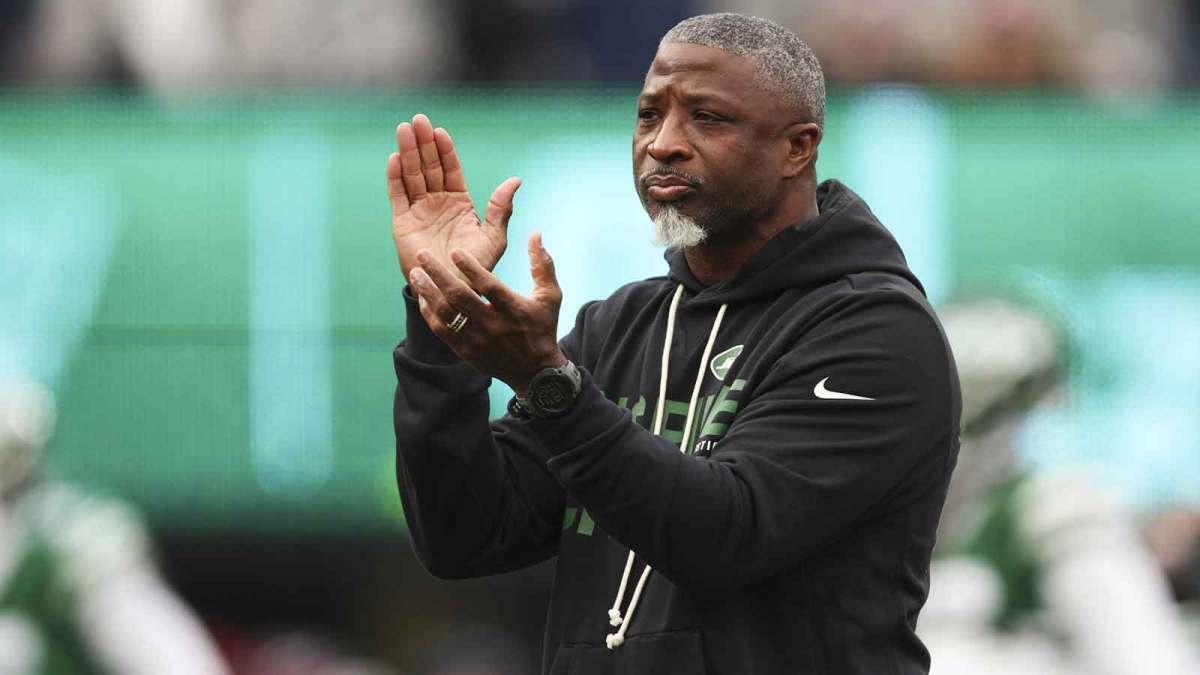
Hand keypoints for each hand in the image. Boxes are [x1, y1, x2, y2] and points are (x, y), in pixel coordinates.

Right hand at [387, 113, 520, 279]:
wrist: (453, 291)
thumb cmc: (476, 268)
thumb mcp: (494, 236)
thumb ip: (501, 208)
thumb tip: (516, 180)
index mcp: (459, 203)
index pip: (450, 169)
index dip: (445, 150)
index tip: (440, 131)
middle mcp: (437, 203)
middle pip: (428, 166)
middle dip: (423, 143)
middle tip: (418, 119)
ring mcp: (418, 212)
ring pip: (412, 175)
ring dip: (408, 152)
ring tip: (404, 129)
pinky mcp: (402, 223)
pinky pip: (397, 195)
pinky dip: (395, 177)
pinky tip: (395, 158)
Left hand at [408, 232, 565, 394]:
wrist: (534, 372)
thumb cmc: (542, 327)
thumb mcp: (550, 296)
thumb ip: (542, 264)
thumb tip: (535, 234)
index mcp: (515, 311)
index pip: (490, 287)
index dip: (472, 269)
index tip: (455, 251)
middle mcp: (494, 326)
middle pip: (460, 298)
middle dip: (439, 274)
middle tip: (422, 255)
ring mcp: (477, 341)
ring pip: (446, 314)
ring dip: (428, 292)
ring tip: (415, 273)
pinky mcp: (466, 351)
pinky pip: (442, 331)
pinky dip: (429, 313)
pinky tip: (423, 296)